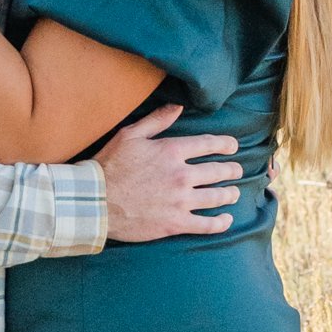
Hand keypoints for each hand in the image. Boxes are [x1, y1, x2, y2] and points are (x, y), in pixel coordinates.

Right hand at [99, 106, 241, 241]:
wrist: (95, 201)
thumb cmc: (110, 165)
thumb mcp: (130, 134)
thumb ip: (157, 120)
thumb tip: (179, 106)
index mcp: (172, 151)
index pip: (209, 144)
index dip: (226, 144)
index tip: (233, 147)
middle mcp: (182, 175)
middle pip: (218, 171)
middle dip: (232, 170)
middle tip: (237, 170)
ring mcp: (180, 201)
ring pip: (217, 197)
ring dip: (230, 194)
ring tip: (234, 193)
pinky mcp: (176, 223)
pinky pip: (207, 225)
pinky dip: (220, 222)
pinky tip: (226, 219)